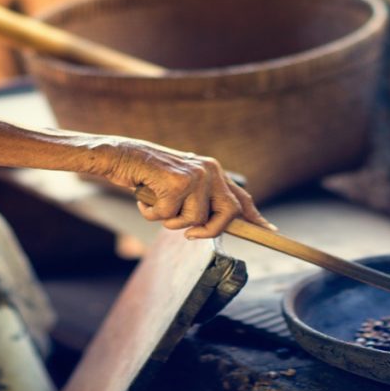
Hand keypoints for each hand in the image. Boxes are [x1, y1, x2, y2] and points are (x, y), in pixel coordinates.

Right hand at [96, 140, 275, 238]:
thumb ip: (201, 200)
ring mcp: (195, 176)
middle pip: (226, 216)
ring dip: (169, 220)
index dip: (254, 217)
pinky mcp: (176, 183)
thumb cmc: (148, 175)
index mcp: (213, 170)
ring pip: (193, 221)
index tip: (269, 230)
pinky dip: (150, 213)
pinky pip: (167, 217)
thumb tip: (217, 225)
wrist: (120, 156)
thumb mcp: (181, 185)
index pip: (240, 197)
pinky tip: (144, 196)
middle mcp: (209, 170)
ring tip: (156, 201)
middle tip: (188, 234)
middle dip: (207, 231)